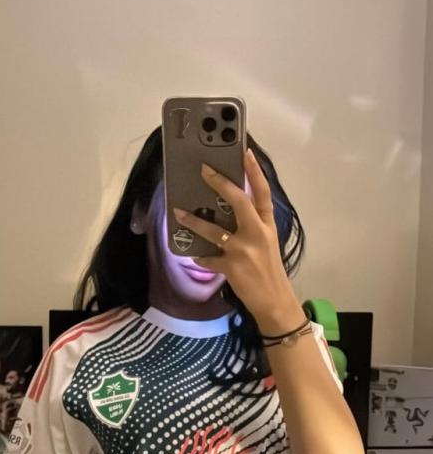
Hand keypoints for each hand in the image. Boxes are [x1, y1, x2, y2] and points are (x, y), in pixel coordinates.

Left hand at [173, 148, 298, 324]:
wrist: (275, 301)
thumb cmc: (270, 270)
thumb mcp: (268, 243)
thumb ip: (253, 226)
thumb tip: (229, 211)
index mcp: (267, 225)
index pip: (263, 193)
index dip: (254, 172)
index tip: (245, 152)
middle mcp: (257, 233)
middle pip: (238, 201)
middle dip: (219, 183)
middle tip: (203, 170)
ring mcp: (243, 250)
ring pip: (213, 230)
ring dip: (194, 220)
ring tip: (179, 213)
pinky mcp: (231, 267)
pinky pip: (208, 257)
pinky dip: (200, 256)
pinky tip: (194, 254)